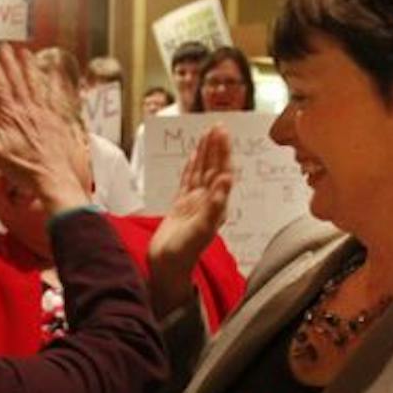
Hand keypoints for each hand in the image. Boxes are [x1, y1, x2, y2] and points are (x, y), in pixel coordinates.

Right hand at [0, 44, 89, 212]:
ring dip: (29, 65)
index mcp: (11, 115)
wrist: (53, 178)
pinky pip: (54, 95)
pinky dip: (53, 81)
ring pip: (35, 83)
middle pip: (17, 78)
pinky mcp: (57, 119)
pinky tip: (54, 72)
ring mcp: (44, 112)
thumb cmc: (23, 169)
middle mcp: (28, 109)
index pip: (0, 85)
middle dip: (9, 60)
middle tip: (4, 45)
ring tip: (24, 51)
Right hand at [147, 124, 232, 281]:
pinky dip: (191, 166)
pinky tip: (193, 155)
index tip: (223, 134)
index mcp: (216, 206)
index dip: (223, 153)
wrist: (166, 266)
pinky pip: (187, 180)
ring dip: (205, 153)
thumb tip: (226, 180)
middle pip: (213, 168)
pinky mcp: (181, 205)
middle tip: (218, 126)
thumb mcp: (201, 229)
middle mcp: (208, 202)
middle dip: (216, 147)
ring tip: (208, 134)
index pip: (221, 173)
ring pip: (201, 171)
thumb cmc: (184, 252)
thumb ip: (215, 205)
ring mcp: (194, 202)